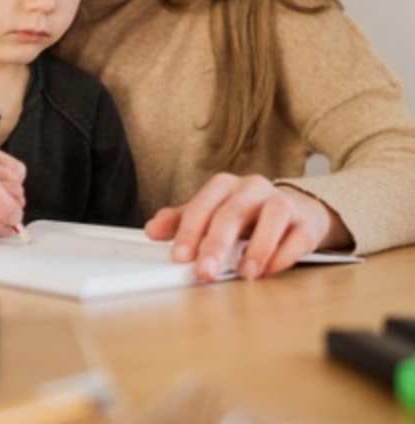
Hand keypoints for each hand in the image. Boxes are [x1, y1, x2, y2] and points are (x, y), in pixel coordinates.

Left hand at [144, 173, 352, 280]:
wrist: (298, 209)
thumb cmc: (247, 214)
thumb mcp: (211, 213)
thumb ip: (181, 221)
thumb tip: (152, 230)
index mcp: (224, 185)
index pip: (202, 206)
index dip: (189, 232)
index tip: (179, 257)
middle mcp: (252, 189)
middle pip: (231, 213)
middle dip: (215, 245)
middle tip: (204, 271)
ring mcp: (282, 203)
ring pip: (272, 216)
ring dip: (256, 248)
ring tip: (244, 273)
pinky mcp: (306, 222)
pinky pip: (298, 236)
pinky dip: (284, 254)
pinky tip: (270, 270)